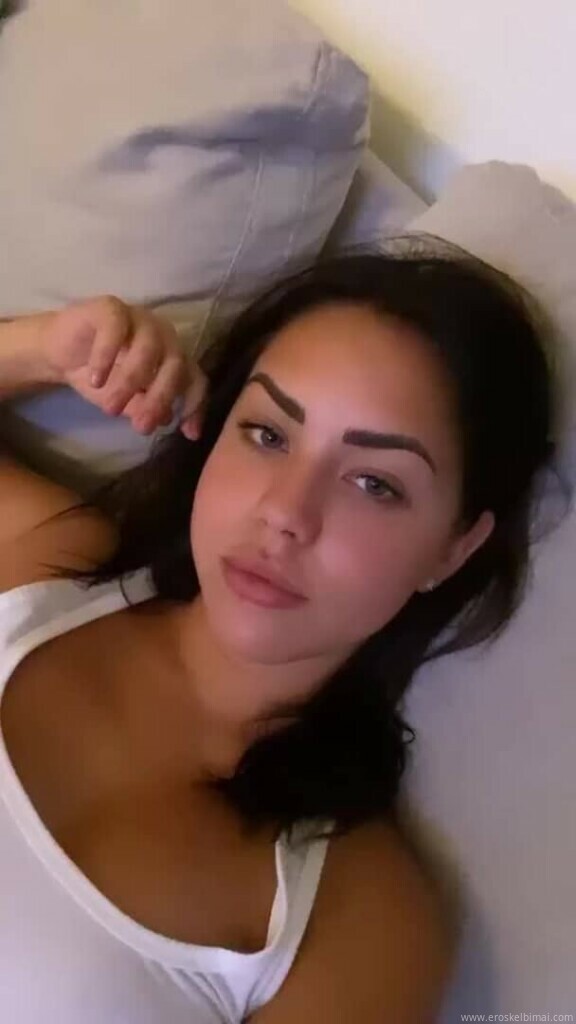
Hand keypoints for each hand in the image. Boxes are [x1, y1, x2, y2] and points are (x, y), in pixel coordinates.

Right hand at [40, 296, 206, 437]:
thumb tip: (166, 419)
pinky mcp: (111, 308)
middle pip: (176, 364)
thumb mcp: (126, 401)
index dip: (195, 405)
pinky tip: (97, 380)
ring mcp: (139, 318)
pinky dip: (107, 356)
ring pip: (149, 347)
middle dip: (161, 398)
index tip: (188, 434)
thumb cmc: (100, 377)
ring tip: (111, 409)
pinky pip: (115, 329)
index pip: (195, 379)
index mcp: (172, 357)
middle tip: (141, 426)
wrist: (58, 353)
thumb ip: (146, 407)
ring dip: (131, 382)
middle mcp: (163, 335)